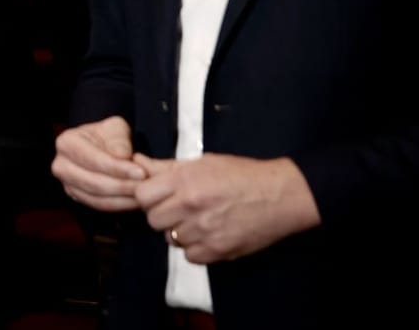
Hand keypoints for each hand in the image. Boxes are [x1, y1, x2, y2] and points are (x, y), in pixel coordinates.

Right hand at [51, 116, 144, 211]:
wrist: (101, 145)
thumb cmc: (108, 135)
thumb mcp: (114, 128)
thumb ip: (118, 140)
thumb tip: (122, 155)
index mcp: (66, 143)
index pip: (94, 160)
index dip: (118, 168)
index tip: (141, 172)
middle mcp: (61, 166)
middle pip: (94, 182)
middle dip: (123, 186)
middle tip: (146, 187)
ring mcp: (67, 184)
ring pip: (97, 198)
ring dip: (123, 199)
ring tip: (144, 195)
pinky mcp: (77, 197)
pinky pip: (99, 206)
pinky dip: (119, 205)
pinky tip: (136, 201)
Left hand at [134, 153, 320, 263]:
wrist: (281, 195)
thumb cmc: (242, 174)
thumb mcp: (203, 163)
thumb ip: (167, 167)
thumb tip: (137, 163)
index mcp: (185, 180)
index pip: (142, 196)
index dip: (148, 197)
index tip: (159, 196)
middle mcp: (191, 205)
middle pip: (153, 219)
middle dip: (162, 215)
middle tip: (179, 209)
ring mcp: (204, 230)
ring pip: (171, 239)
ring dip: (180, 231)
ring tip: (198, 220)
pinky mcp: (218, 250)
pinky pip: (190, 256)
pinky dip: (196, 248)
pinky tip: (208, 235)